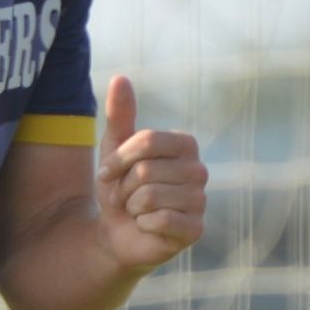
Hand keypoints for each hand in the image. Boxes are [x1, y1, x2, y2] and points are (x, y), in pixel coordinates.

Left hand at [93, 73, 205, 269]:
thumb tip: (120, 77)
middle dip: (124, 187)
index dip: (119, 159)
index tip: (109, 172)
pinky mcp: (196, 229)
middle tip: (127, 196)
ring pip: (149, 196)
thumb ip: (120, 115)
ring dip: (132, 207)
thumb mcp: (114, 148)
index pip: (147, 140)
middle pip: (146, 170)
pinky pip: (159, 220)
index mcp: (185, 144)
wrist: (118, 232)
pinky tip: (148, 226)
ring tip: (137, 210)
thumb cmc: (120, 186)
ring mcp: (200, 200)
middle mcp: (199, 170)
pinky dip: (143, 225)